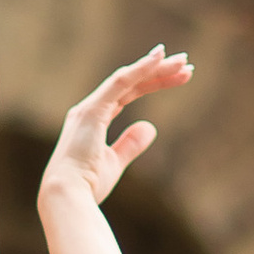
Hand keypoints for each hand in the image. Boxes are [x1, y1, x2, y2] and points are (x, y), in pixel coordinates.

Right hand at [40, 48, 192, 208]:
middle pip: (130, 82)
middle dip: (158, 72)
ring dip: (156, 68)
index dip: (153, 82)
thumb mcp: (115, 162)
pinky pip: (120, 82)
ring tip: (183, 61)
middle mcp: (89, 108)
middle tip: (186, 64)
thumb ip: (130, 143)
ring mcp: (90, 107)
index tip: (179, 77)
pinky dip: (140, 68)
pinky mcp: (92, 110)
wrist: (67, 196)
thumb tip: (150, 127)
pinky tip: (159, 57)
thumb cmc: (87, 184)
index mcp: (93, 119)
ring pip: (128, 79)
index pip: (128, 93)